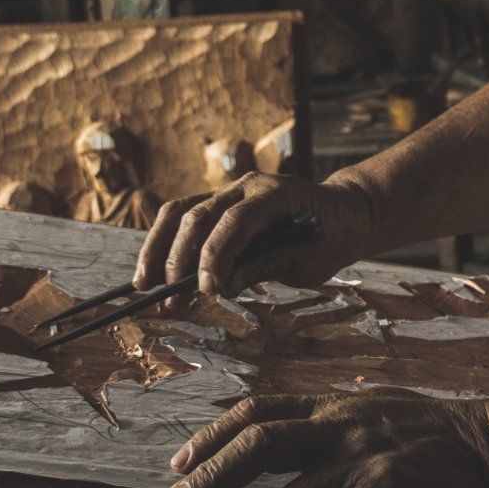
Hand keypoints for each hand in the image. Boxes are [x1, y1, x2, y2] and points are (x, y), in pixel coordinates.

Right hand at [133, 172, 376, 304]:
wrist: (345, 212)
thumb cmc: (331, 237)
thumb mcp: (309, 260)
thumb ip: (267, 266)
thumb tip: (223, 286)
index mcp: (276, 193)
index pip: (235, 221)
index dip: (216, 256)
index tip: (207, 292)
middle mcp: (247, 186)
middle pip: (199, 215)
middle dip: (179, 258)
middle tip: (171, 301)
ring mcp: (231, 191)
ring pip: (181, 212)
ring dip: (159, 248)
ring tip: (144, 285)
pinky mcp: (220, 204)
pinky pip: (185, 217)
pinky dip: (166, 242)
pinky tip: (153, 270)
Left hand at [161, 393, 488, 487]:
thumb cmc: (439, 441)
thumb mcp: (377, 418)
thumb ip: (333, 436)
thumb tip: (288, 466)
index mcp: (333, 409)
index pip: (258, 410)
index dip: (212, 435)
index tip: (178, 462)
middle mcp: (341, 425)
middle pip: (258, 444)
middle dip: (209, 477)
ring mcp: (366, 453)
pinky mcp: (394, 483)